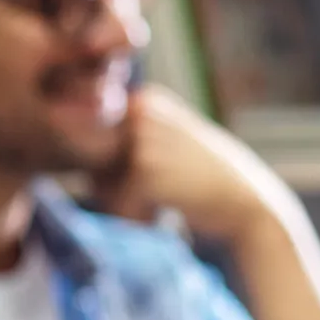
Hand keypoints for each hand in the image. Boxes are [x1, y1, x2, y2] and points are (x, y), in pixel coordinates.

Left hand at [91, 83, 291, 243]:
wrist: (247, 204)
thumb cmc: (205, 180)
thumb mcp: (170, 145)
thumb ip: (129, 143)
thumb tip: (72, 150)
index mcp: (146, 100)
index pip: (98, 143)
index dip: (115, 173)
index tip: (157, 180)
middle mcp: (141, 111)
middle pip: (93, 162)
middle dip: (114, 189)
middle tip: (160, 196)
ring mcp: (141, 138)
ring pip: (99, 184)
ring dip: (123, 205)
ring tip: (164, 203)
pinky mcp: (143, 169)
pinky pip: (114, 203)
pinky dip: (134, 218)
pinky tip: (163, 215)